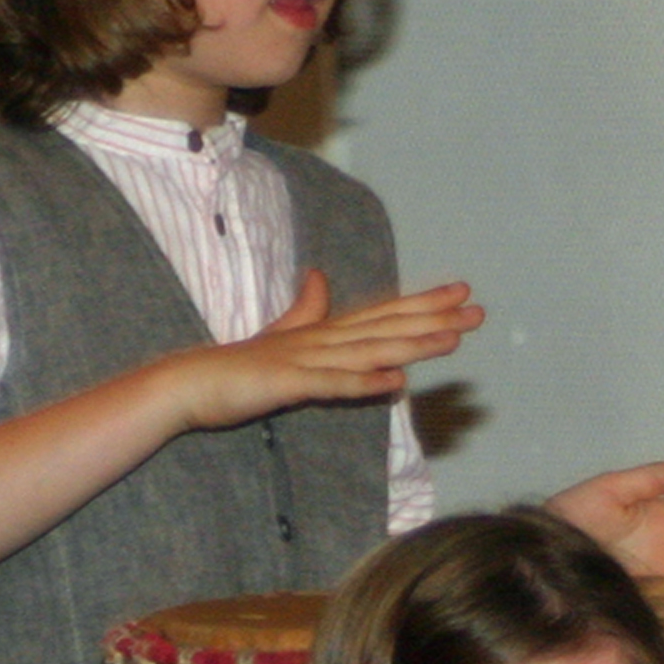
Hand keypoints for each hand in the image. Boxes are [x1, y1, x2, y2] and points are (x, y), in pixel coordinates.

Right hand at [162, 271, 477, 431]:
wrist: (186, 384)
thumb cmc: (234, 367)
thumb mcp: (278, 335)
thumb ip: (304, 310)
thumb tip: (319, 277)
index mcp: (322, 331)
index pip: (382, 313)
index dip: (422, 302)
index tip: (461, 292)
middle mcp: (320, 340)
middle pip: (386, 326)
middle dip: (433, 318)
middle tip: (477, 309)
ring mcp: (305, 360)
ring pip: (369, 351)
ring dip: (412, 345)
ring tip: (453, 338)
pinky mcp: (287, 384)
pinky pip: (332, 385)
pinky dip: (364, 383)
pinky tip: (395, 384)